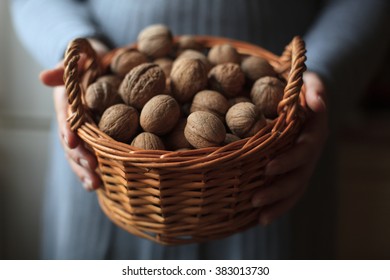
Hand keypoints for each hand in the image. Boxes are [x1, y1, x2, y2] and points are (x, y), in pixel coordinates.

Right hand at [40, 39, 108, 190]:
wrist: (93, 69)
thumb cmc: (85, 64)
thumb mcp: (75, 61)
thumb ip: (63, 70)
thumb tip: (44, 77)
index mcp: (66, 104)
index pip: (65, 119)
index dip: (68, 130)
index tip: (72, 142)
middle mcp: (70, 122)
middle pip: (71, 143)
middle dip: (80, 157)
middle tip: (92, 169)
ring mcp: (79, 133)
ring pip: (77, 155)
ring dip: (84, 171)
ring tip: (95, 185)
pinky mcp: (90, 140)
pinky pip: (88, 157)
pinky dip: (90, 172)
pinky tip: (98, 186)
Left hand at [252, 71, 327, 224]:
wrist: (307, 102)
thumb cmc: (302, 90)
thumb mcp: (310, 82)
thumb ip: (315, 88)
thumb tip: (317, 100)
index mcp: (314, 133)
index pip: (304, 150)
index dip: (288, 161)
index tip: (268, 167)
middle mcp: (311, 154)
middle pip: (298, 177)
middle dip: (277, 190)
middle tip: (255, 199)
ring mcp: (303, 166)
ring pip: (294, 190)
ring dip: (277, 204)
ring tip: (258, 215)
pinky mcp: (294, 173)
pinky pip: (288, 193)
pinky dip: (277, 207)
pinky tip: (259, 219)